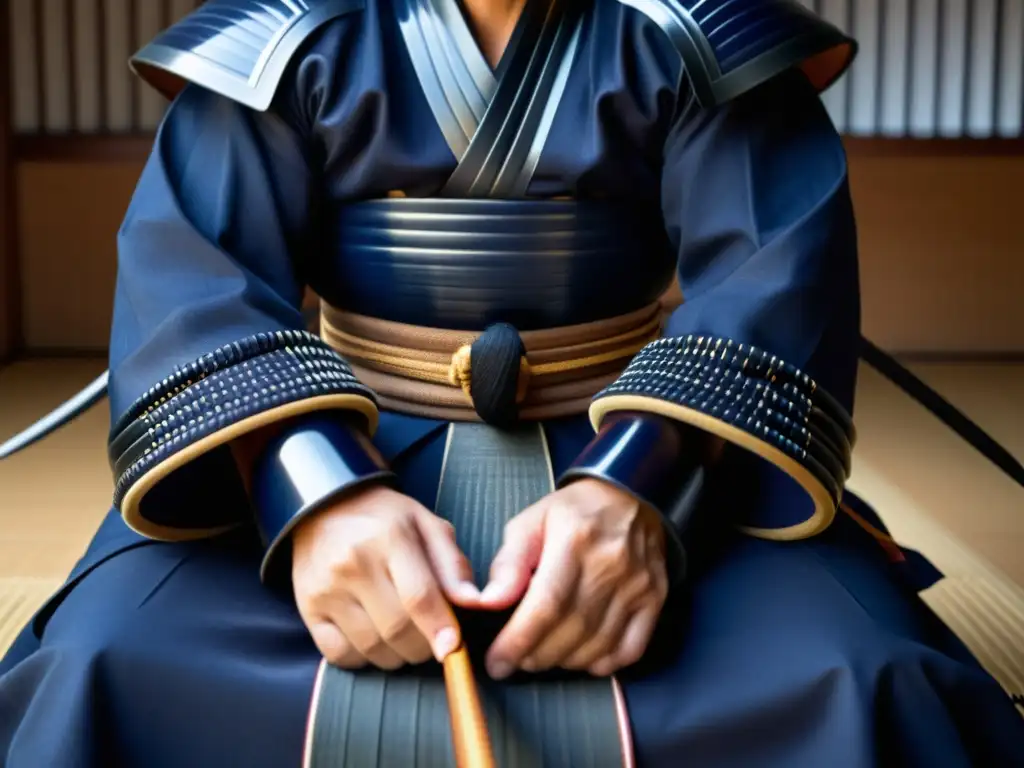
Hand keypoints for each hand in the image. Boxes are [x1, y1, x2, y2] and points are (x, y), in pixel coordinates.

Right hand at [291, 485, 480, 669]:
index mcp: (389, 537)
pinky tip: (372, 638)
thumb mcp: (426, 525)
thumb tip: (475, 602)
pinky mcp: (307, 609)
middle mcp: (353, 564)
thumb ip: (453, 564)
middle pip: (397, 629)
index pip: (419, 595)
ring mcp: (326, 589)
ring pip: (371, 648)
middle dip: (423, 646)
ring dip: (396, 655)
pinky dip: (363, 658)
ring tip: (403, 635)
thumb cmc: (384, 519)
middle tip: (431, 638)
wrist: (324, 507)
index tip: (453, 648)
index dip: (439, 628)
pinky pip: (340, 656)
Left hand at [480, 479, 668, 678]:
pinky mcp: (655, 599)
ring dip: (563, 661)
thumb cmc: (574, 512)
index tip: (496, 662)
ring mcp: (638, 585)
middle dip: (535, 655)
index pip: (546, 605)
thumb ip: (509, 563)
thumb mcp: (531, 522)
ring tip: (543, 654)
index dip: (518, 641)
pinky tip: (580, 655)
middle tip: (516, 658)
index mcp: (575, 540)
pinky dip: (601, 663)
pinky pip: (629, 650)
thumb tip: (489, 602)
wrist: (631, 497)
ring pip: (598, 645)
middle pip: (571, 631)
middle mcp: (611, 565)